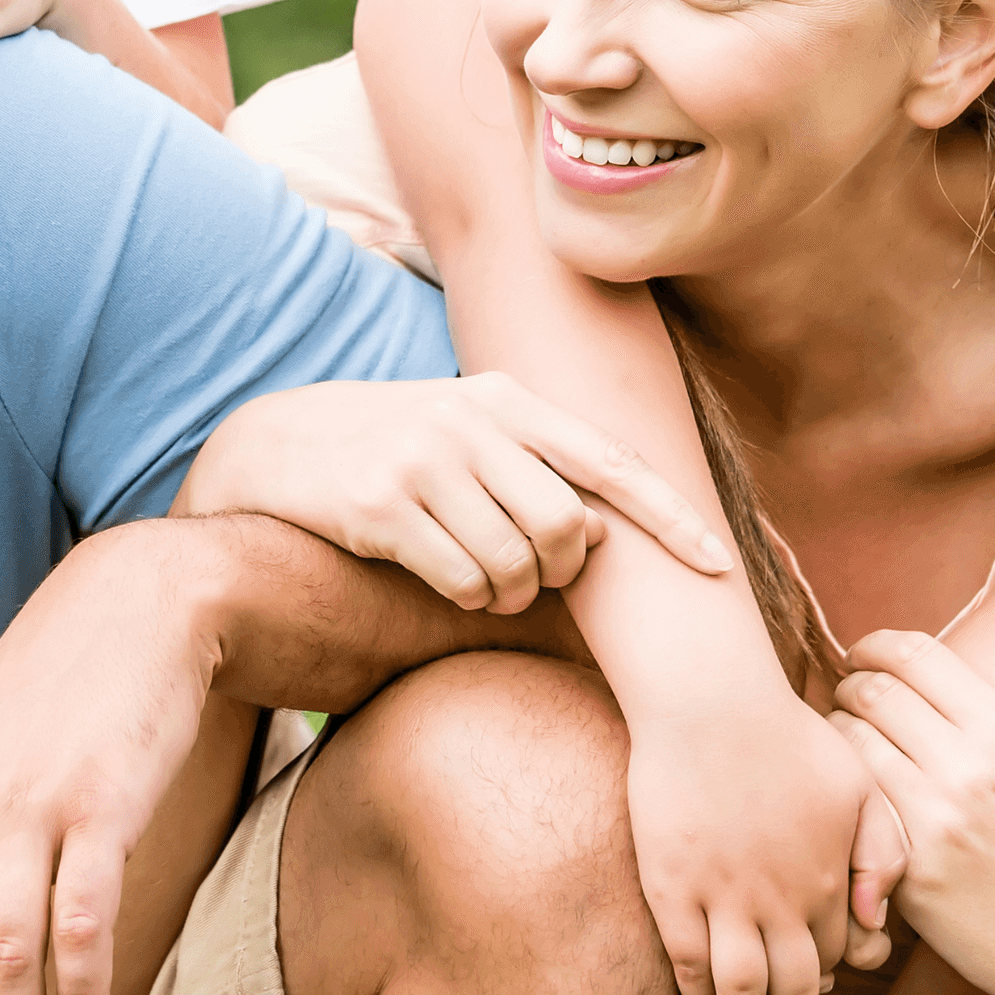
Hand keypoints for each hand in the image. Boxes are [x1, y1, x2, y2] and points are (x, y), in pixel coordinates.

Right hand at [178, 374, 733, 612]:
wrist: (275, 447)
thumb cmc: (394, 451)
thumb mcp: (468, 433)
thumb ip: (535, 465)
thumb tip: (604, 534)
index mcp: (506, 398)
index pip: (610, 461)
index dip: (670, 519)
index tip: (719, 567)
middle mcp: (469, 419)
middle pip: (567, 529)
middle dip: (562, 575)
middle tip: (534, 580)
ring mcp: (423, 459)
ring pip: (516, 566)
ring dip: (509, 595)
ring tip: (480, 579)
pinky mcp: (381, 505)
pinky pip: (462, 581)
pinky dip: (466, 596)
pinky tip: (441, 576)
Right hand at [623, 684, 865, 994]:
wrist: (710, 700)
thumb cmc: (786, 733)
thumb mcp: (858, 785)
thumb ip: (882, 853)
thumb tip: (875, 925)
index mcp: (830, 879)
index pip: (839, 957)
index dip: (831, 980)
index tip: (820, 992)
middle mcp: (782, 901)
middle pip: (795, 993)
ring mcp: (723, 898)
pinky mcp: (672, 888)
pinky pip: (688, 966)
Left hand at [829, 631, 994, 994]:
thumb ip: (988, 736)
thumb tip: (930, 699)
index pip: (914, 654)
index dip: (874, 648)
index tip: (861, 658)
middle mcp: (971, 764)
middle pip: (872, 691)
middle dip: (848, 691)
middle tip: (842, 706)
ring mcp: (937, 817)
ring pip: (849, 744)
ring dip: (835, 741)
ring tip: (839, 754)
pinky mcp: (912, 870)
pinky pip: (854, 809)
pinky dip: (843, 798)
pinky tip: (848, 806)